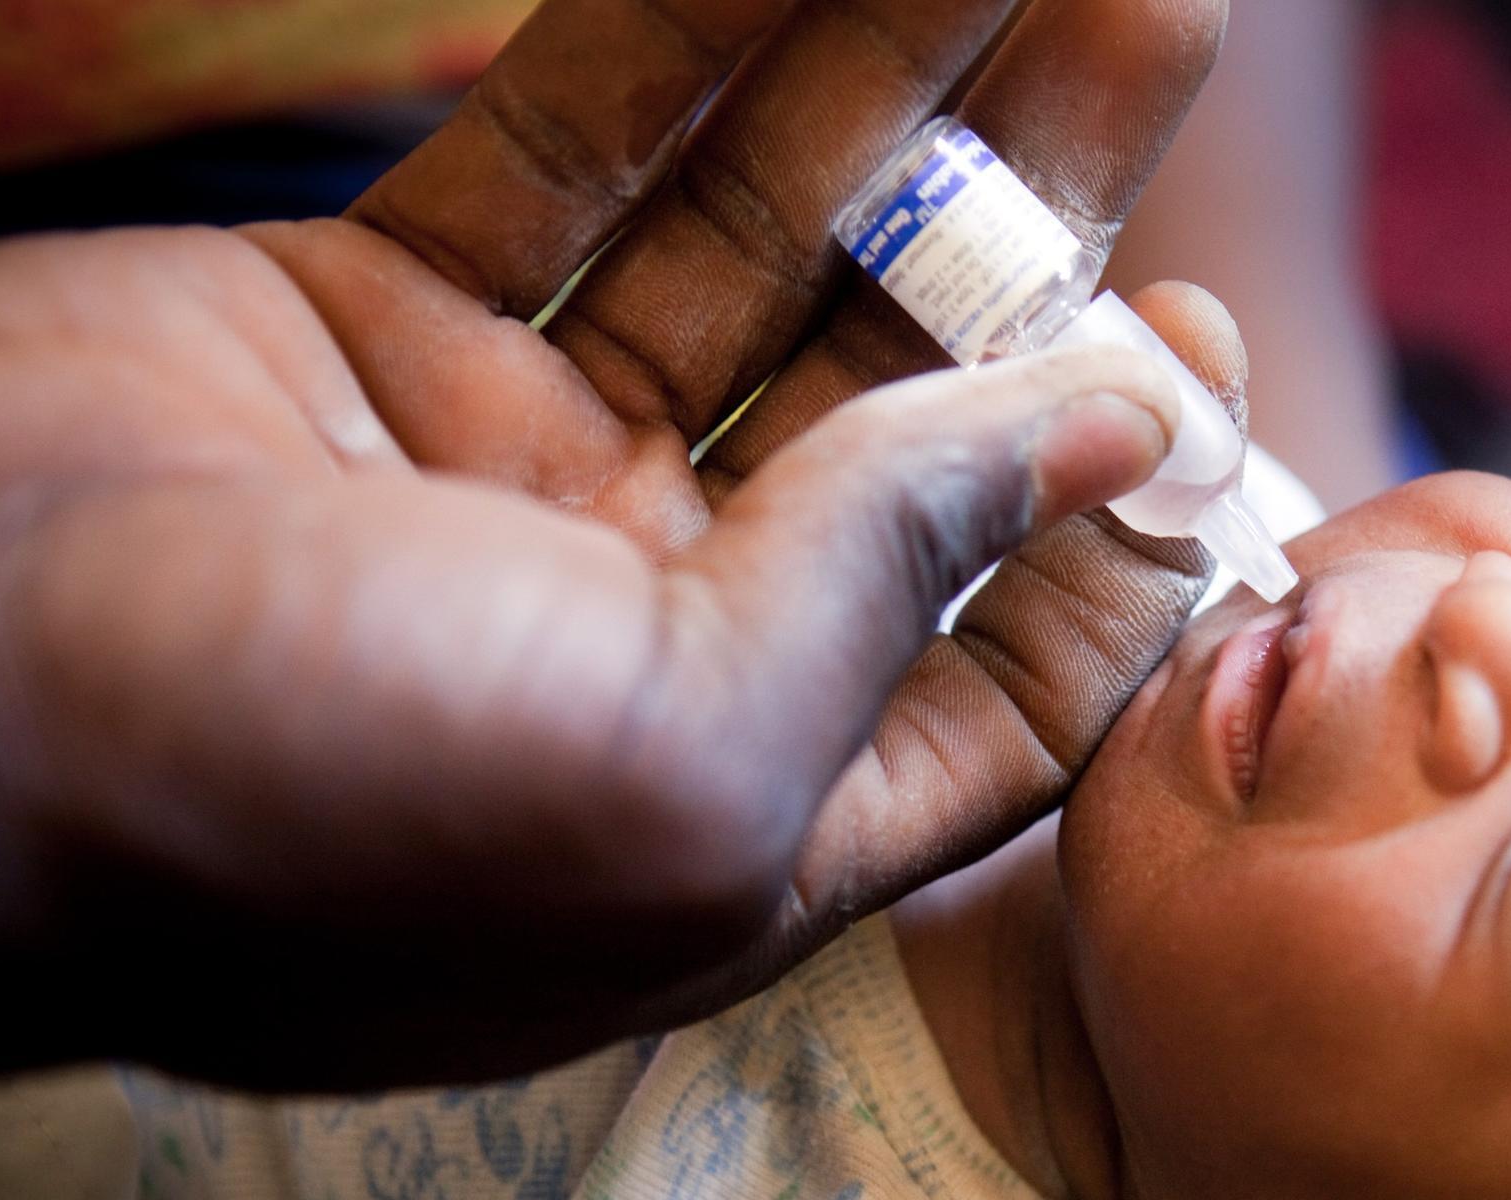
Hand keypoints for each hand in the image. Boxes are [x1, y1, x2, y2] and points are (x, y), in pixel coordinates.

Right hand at [0, 0, 1234, 1086]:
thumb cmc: (316, 810)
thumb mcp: (687, 753)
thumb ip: (903, 586)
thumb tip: (1120, 428)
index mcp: (764, 796)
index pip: (1017, 653)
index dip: (1128, 499)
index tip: (1194, 334)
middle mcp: (673, 635)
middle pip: (917, 412)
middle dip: (1044, 226)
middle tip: (1158, 25)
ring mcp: (533, 473)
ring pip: (765, 256)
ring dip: (894, 90)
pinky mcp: (392, 328)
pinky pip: (577, 160)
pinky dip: (678, 42)